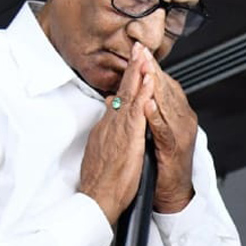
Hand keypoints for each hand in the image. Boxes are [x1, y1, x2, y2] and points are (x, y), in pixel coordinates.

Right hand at [79, 42, 156, 223]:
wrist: (97, 197)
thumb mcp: (103, 150)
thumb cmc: (102, 180)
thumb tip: (109, 122)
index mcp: (109, 127)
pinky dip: (142, 95)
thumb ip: (107, 134)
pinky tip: (148, 82)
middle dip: (132, 68)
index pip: (120, 97)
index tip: (134, 62)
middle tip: (138, 47)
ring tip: (144, 55)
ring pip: (129, 96)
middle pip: (123, 90)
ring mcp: (119, 129)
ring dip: (137, 74)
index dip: (127, 79)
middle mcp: (112, 124)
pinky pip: (136, 112)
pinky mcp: (127, 138)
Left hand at [142, 54, 197, 213]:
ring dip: (156, 86)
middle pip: (165, 89)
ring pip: (167, 105)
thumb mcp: (153, 132)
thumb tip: (135, 97)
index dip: (150, 67)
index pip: (162, 85)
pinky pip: (164, 130)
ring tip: (146, 69)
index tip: (139, 50)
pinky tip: (149, 106)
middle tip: (142, 51)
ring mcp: (180, 134)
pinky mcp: (174, 149)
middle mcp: (181, 120)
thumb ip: (146, 113)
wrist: (173, 193)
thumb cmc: (162, 166)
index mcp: (175, 115)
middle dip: (152, 69)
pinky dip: (156, 117)